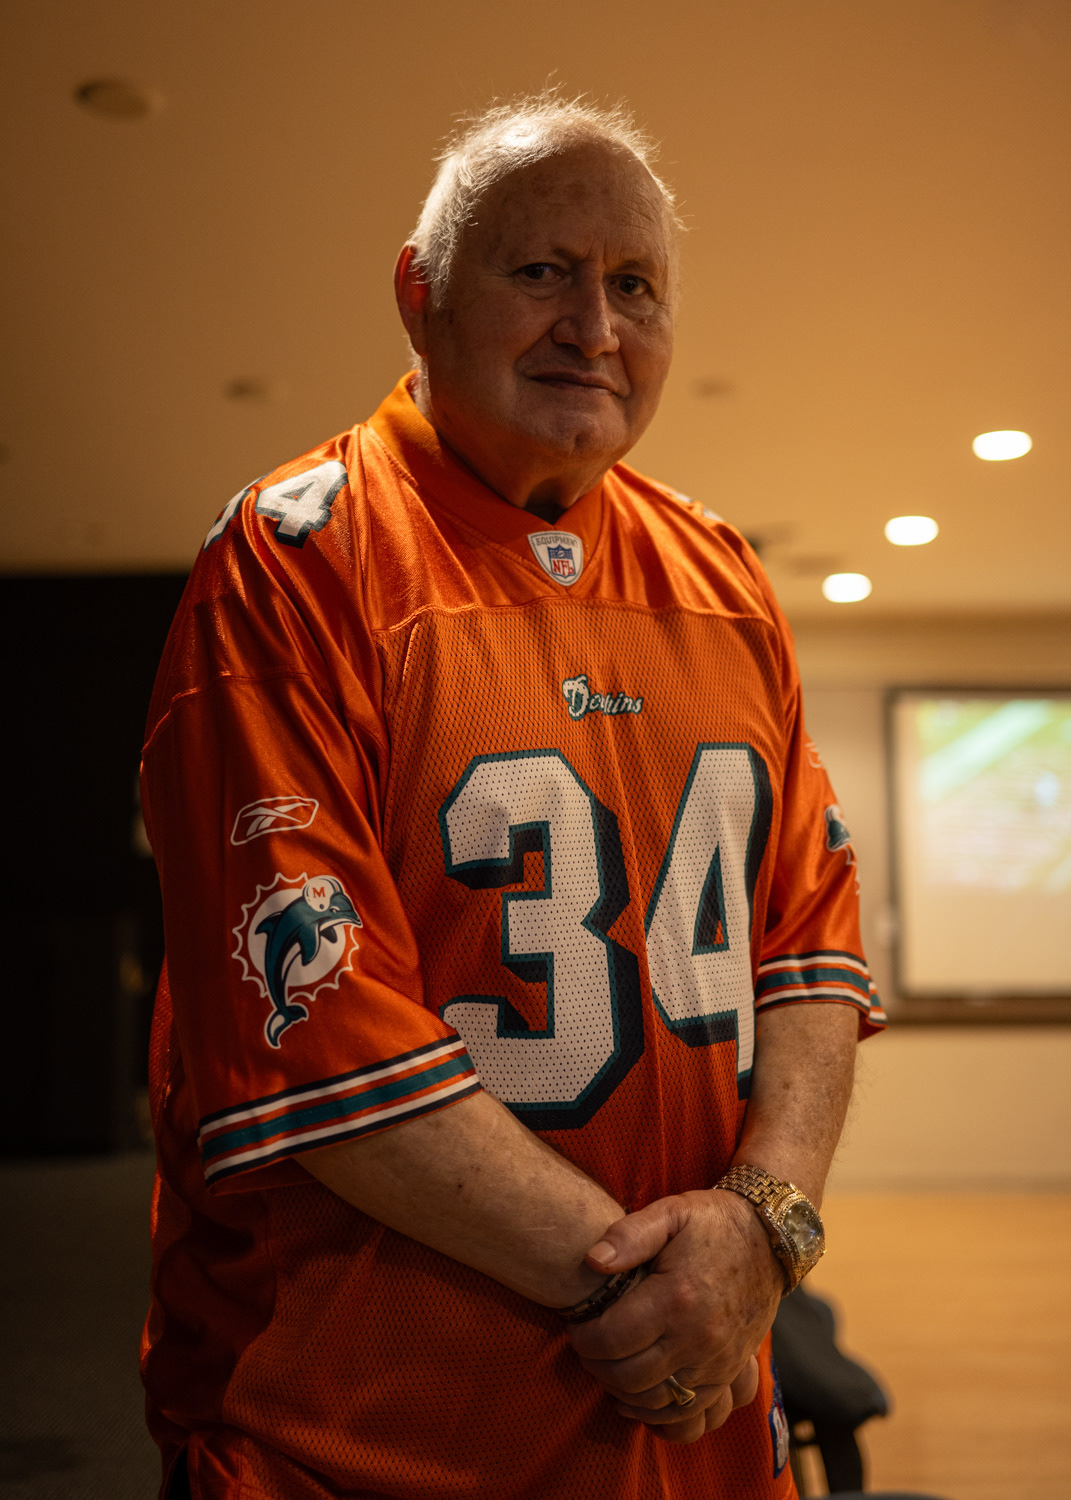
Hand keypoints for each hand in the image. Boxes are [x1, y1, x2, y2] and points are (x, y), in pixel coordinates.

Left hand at [567, 1189, 783, 1442]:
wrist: (771, 1239)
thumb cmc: (712, 1222)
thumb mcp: (671, 1213)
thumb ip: (629, 1235)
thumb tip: (592, 1261)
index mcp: (676, 1298)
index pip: (612, 1339)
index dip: (583, 1338)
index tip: (576, 1325)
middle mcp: (698, 1338)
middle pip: (629, 1378)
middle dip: (597, 1367)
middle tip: (587, 1347)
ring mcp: (717, 1362)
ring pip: (656, 1403)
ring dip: (623, 1393)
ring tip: (608, 1366)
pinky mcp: (729, 1374)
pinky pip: (691, 1415)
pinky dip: (660, 1415)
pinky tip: (640, 1399)